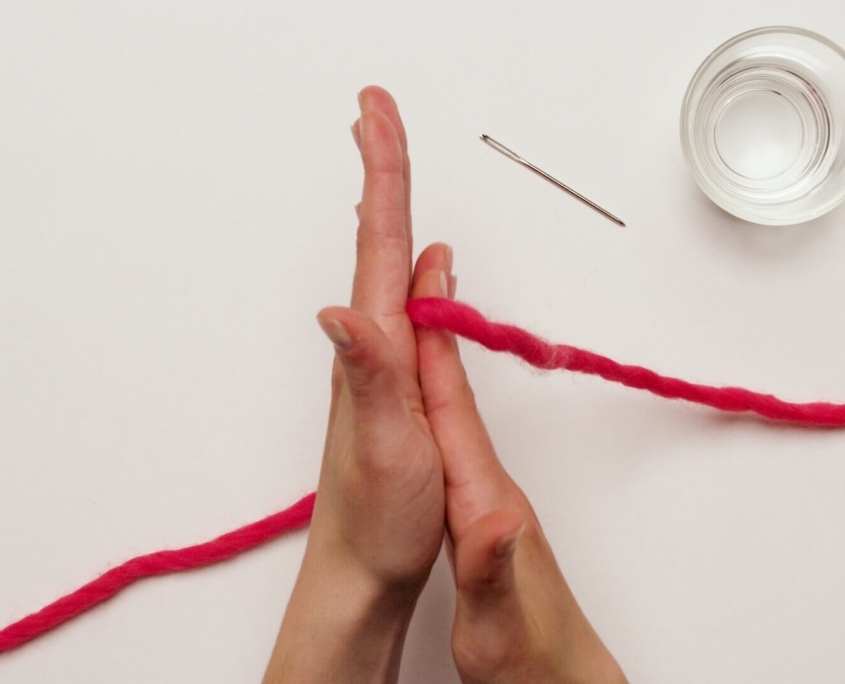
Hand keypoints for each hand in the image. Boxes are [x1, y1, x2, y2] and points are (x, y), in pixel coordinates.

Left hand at [264, 87, 443, 683]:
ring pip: (389, 265)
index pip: (379, 243)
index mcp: (375, 346)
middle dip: (381, 168)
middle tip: (375, 113)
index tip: (376, 115)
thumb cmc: (377, 513)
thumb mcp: (380, 446)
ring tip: (387, 161)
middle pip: (378, 238)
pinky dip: (412, 266)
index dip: (383, 174)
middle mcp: (372, 341)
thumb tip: (342, 310)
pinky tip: (422, 262)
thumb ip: (369, 376)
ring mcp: (383, 358)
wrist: (364, 563)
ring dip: (390, 207)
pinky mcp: (397, 378)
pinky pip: (406, 304)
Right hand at [410, 245, 627, 683]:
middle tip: (419, 260)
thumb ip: (493, 570)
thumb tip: (496, 518)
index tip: (419, 284)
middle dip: (434, 322)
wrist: (561, 680)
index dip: (434, 346)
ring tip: (420, 301)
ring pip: (455, 402)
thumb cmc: (528, 654)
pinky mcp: (483, 502)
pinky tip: (432, 385)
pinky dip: (439, 391)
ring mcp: (487, 488)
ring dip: (437, 349)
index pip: (452, 408)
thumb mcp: (498, 624)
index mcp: (484, 496)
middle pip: (456, 387)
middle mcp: (489, 480)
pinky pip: (456, 427)